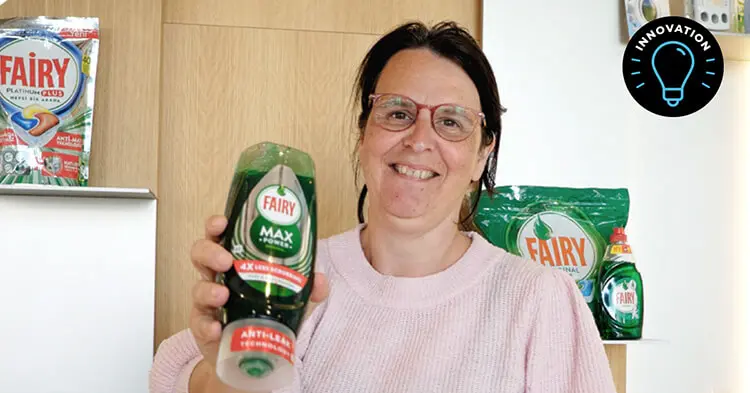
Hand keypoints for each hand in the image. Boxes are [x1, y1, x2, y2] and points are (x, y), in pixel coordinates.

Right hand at [189, 215, 328, 388]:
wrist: (254, 353)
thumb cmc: (268, 315)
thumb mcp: (293, 300)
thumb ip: (308, 288)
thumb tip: (321, 280)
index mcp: (236, 262)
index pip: (221, 236)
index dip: (216, 226)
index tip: (222, 222)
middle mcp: (218, 278)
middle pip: (200, 254)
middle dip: (209, 252)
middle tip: (225, 260)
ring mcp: (208, 303)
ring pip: (197, 288)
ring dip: (207, 289)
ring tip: (222, 295)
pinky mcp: (203, 328)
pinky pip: (199, 324)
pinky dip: (206, 325)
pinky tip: (216, 328)